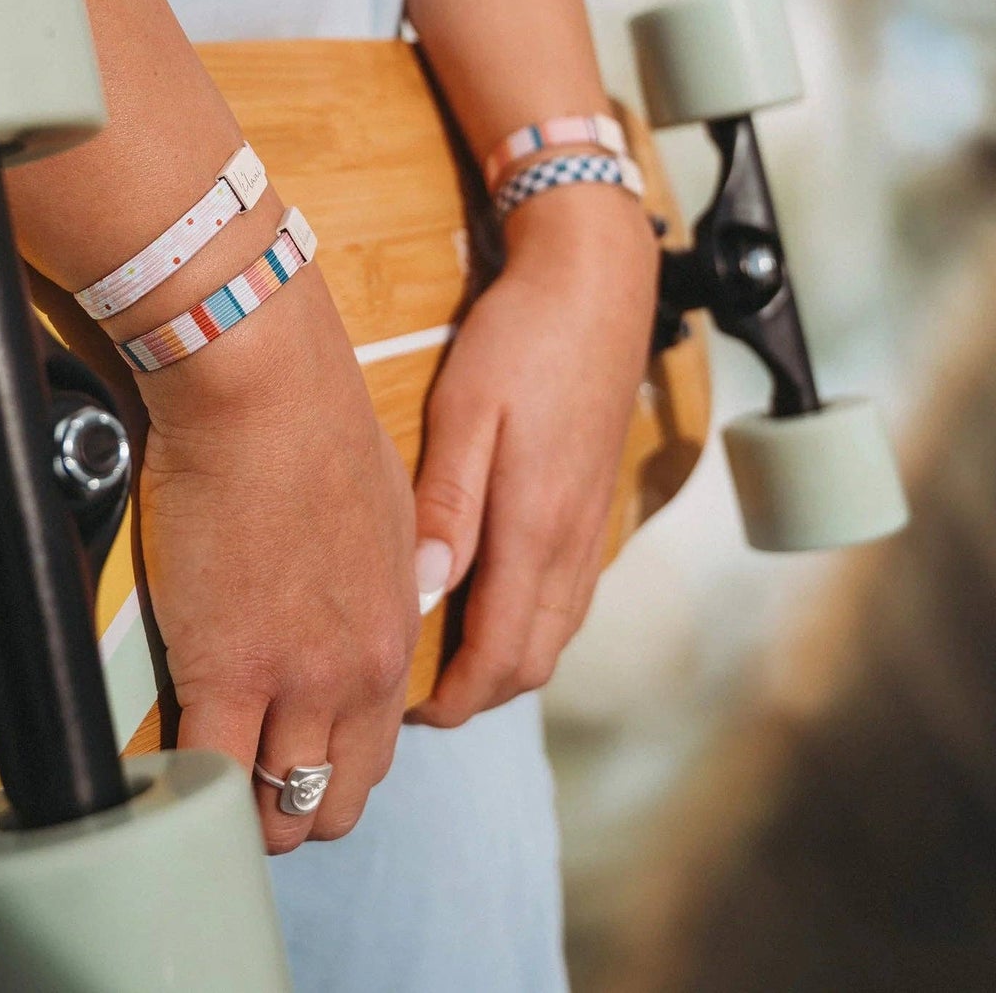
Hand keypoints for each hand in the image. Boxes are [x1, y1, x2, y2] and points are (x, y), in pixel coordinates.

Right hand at [136, 266, 419, 851]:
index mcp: (394, 636)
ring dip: (236, 808)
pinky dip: (187, 790)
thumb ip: (402, 574)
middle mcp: (358, 673)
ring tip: (196, 787)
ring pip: (274, 809)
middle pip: (332, 800)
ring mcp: (294, 679)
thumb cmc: (322, 425)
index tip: (286, 761)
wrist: (266, 388)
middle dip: (287, 808)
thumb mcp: (395, 507)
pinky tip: (160, 778)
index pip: (371, 755)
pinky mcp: (223, 668)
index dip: (326, 772)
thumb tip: (416, 592)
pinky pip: (207, 774)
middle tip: (237, 783)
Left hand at [408, 185, 657, 726]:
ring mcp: (591, 528)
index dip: (450, 699)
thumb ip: (448, 505)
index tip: (398, 708)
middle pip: (529, 662)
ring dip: (501, 660)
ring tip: (439, 652)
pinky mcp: (595, 508)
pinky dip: (527, 622)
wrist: (596, 287)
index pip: (498, 656)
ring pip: (553, 634)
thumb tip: (426, 592)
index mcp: (535, 529)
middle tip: (408, 687)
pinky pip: (566, 597)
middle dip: (473, 692)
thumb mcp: (466, 411)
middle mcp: (572, 544)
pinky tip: (487, 596)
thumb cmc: (521, 340)